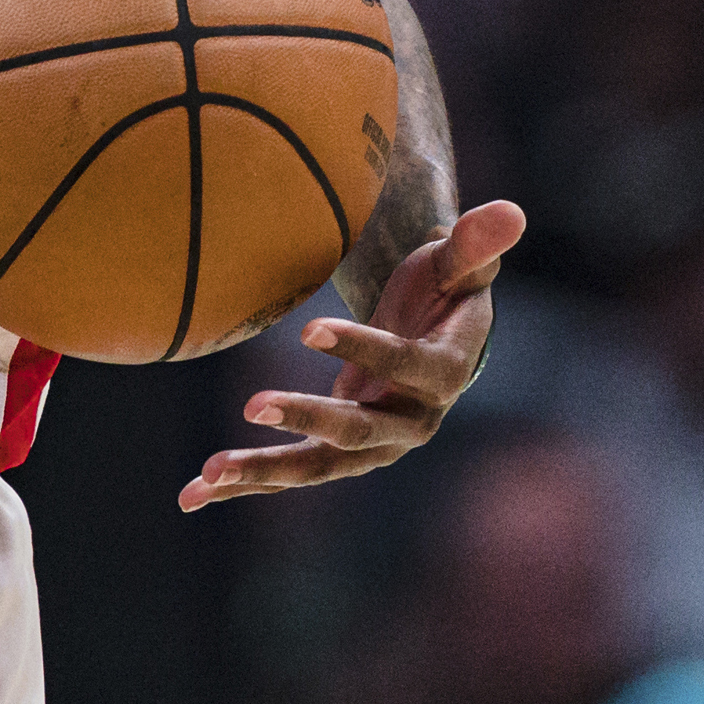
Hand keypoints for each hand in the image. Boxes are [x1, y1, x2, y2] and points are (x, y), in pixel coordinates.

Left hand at [178, 199, 523, 511]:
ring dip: (263, 470)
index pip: (403, 364)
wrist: (432, 341)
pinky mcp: (338, 454)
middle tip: (253, 406)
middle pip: (359, 430)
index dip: (362, 348)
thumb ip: (476, 244)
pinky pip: (290, 473)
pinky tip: (191, 494)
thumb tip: (512, 209)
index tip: (308, 328)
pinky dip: (243, 484)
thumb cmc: (443, 291)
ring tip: (208, 474)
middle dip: (308, 419)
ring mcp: (372, 446)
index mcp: (442, 373)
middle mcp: (410, 422)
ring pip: (317, 466)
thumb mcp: (459, 266)